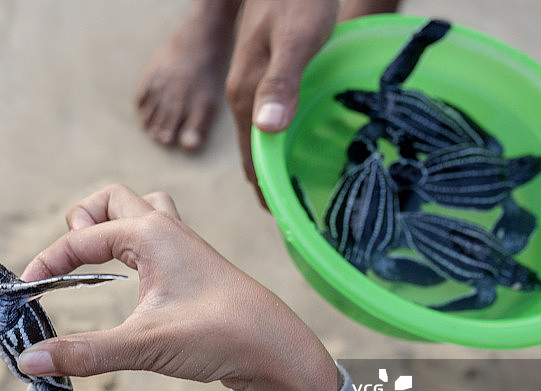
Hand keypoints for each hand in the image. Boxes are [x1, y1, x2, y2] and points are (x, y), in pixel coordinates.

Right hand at [17, 184, 338, 390]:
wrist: (276, 347)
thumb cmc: (219, 334)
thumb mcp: (144, 345)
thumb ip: (84, 352)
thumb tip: (30, 360)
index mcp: (151, 234)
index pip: (82, 236)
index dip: (49, 259)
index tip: (28, 286)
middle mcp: (167, 229)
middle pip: (112, 198)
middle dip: (82, 220)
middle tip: (69, 259)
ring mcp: (184, 244)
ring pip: (140, 207)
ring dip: (112, 221)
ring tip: (96, 255)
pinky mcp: (194, 263)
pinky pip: (157, 230)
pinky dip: (133, 239)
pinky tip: (131, 273)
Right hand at [225, 0, 338, 204]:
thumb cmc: (297, 1)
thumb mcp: (297, 40)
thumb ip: (282, 82)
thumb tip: (267, 130)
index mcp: (245, 95)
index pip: (251, 158)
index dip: (265, 189)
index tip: (281, 219)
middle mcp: (243, 97)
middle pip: (251, 154)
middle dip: (267, 186)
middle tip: (291, 217)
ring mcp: (251, 88)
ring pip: (258, 140)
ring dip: (272, 167)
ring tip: (293, 193)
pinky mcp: (263, 79)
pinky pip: (266, 123)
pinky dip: (278, 145)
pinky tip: (294, 151)